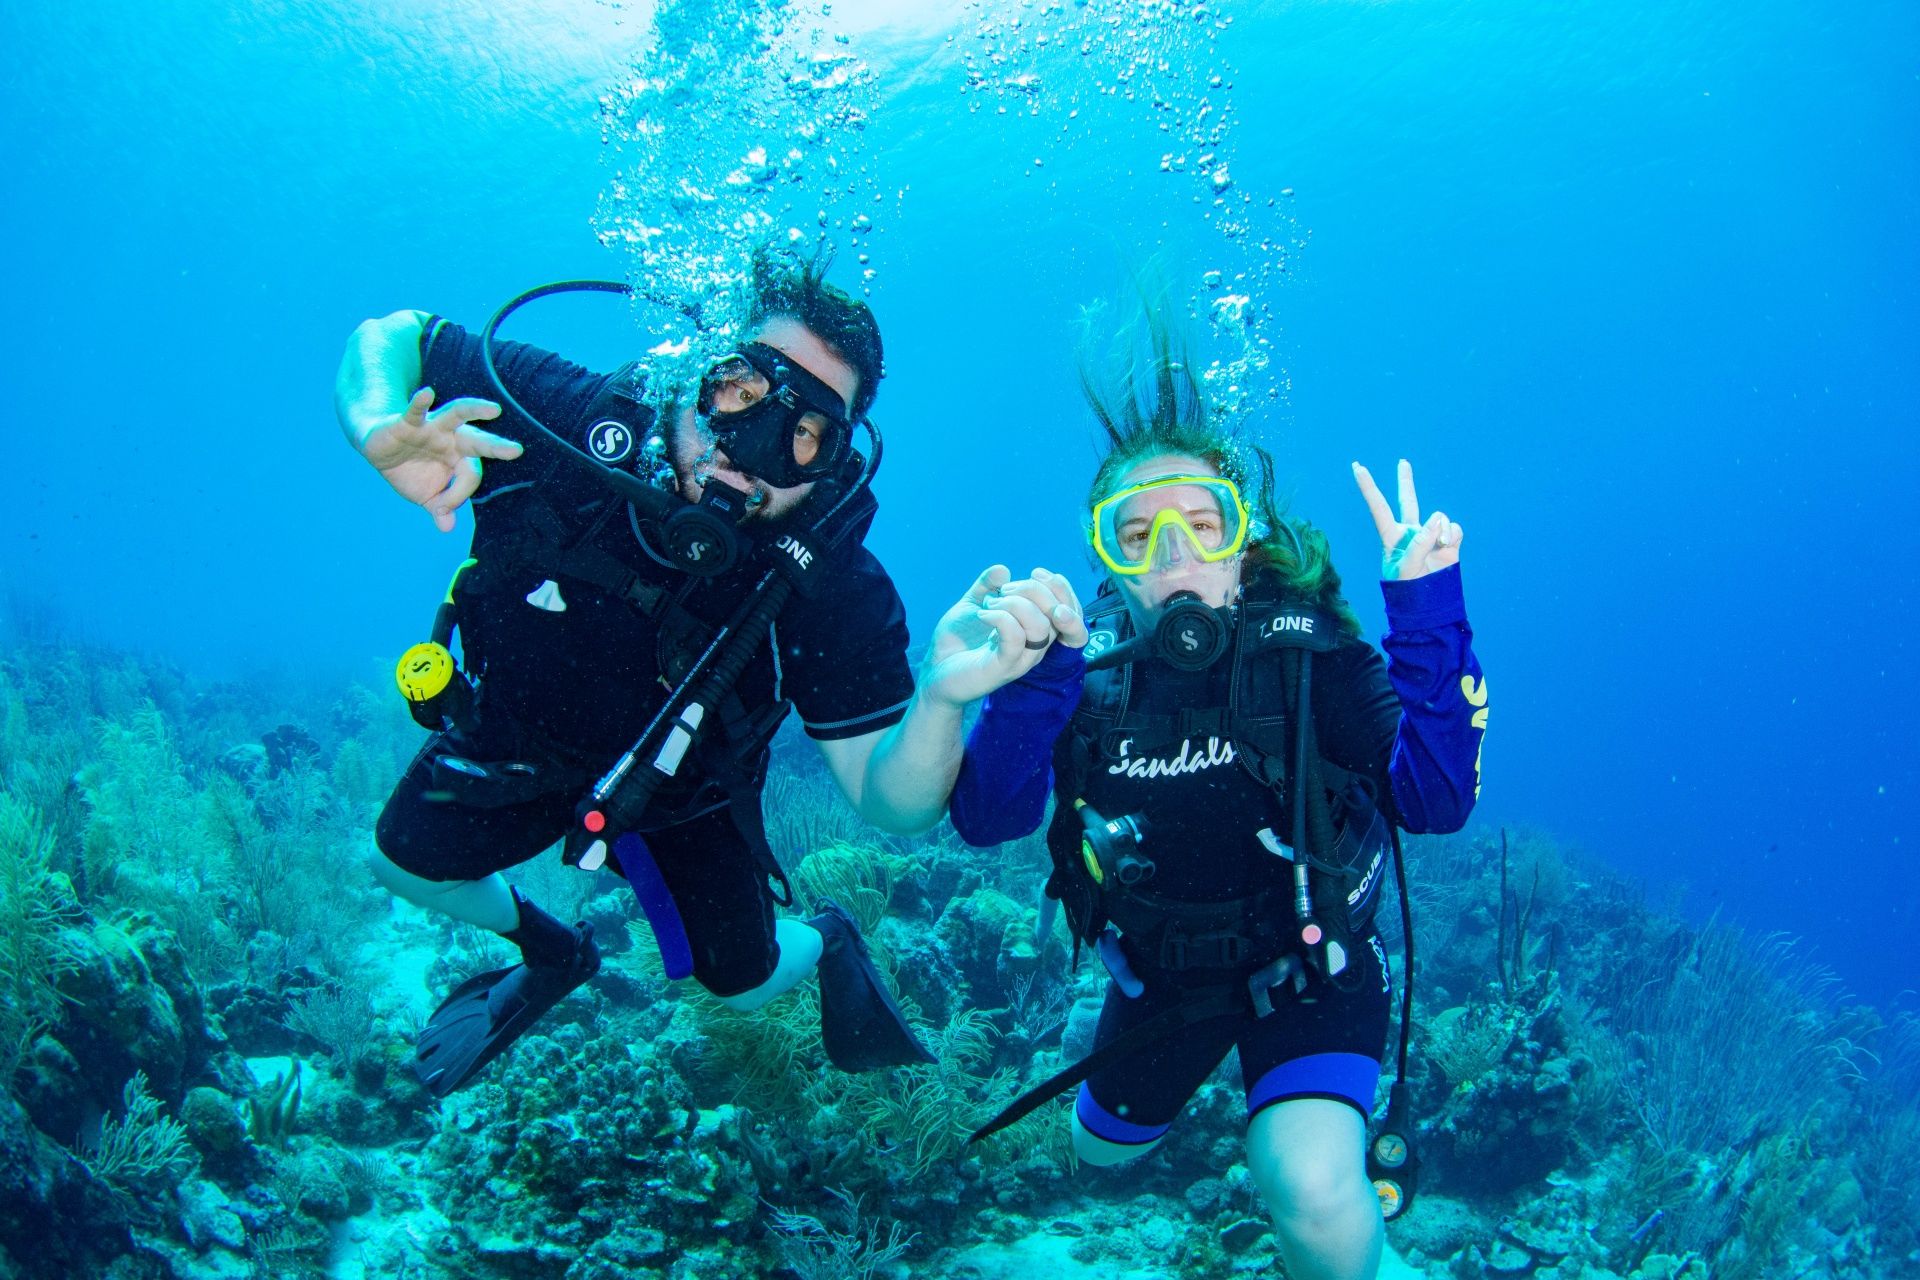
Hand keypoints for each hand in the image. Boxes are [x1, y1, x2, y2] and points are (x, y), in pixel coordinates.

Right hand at [360, 388, 521, 531]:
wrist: (377, 450)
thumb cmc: (410, 472)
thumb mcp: (426, 496)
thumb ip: (440, 509)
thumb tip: (447, 528)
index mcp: (461, 458)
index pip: (470, 476)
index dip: (458, 495)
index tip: (442, 507)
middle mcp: (453, 439)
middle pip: (478, 441)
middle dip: (496, 446)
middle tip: (517, 450)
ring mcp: (432, 427)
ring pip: (457, 414)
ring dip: (475, 410)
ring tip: (495, 409)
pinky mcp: (408, 421)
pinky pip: (415, 411)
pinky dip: (420, 403)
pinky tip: (428, 393)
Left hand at [920, 565, 1086, 707]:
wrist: (935, 670)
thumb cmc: (958, 641)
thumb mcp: (973, 604)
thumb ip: (987, 585)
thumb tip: (1003, 570)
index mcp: (1034, 631)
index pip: (1066, 609)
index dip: (1058, 586)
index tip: (1036, 572)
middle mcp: (1033, 646)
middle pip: (1057, 614)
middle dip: (1033, 589)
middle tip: (1003, 589)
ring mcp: (1020, 659)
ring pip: (1040, 626)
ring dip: (1015, 604)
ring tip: (990, 604)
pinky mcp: (1003, 668)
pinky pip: (1015, 638)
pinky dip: (1000, 617)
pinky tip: (983, 614)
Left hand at [1352, 459, 1462, 580]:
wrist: (1429, 604)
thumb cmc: (1408, 589)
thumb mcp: (1406, 568)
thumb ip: (1419, 543)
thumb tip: (1437, 520)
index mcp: (1392, 536)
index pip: (1378, 507)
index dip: (1368, 487)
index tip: (1357, 467)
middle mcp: (1410, 531)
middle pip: (1408, 500)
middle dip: (1406, 481)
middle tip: (1402, 462)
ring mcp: (1430, 535)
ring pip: (1440, 517)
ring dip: (1440, 531)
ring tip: (1437, 549)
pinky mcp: (1449, 541)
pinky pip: (1454, 528)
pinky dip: (1453, 536)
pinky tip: (1448, 547)